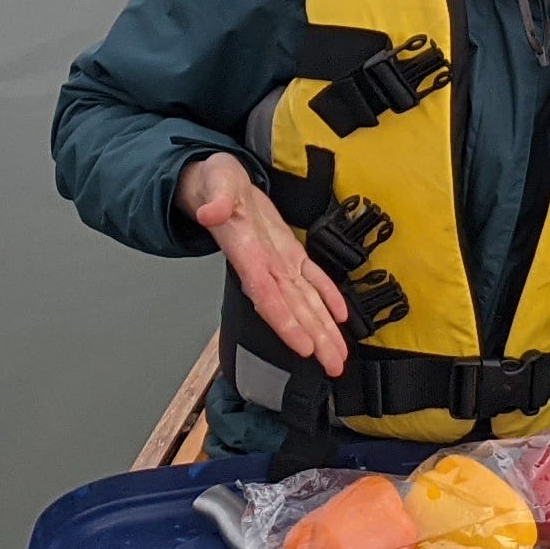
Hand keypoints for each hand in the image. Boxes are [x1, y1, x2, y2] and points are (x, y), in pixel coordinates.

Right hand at [180, 153, 347, 377]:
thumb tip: (209, 212)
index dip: (285, 322)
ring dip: (323, 329)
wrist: (218, 183)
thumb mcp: (214, 182)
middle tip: (332, 366)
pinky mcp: (289, 252)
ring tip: (338, 356)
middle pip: (292, 309)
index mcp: (247, 254)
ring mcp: (279, 262)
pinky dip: (328, 297)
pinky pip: (312, 278)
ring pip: (305, 301)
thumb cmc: (216, 184)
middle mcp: (265, 265)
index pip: (267, 295)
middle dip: (313, 338)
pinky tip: (340, 317)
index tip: (302, 347)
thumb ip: (214, 199)